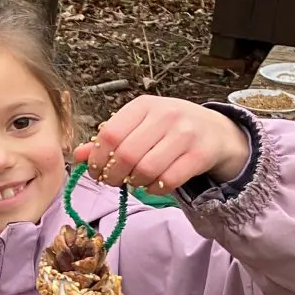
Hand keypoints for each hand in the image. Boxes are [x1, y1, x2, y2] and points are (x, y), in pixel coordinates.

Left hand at [72, 96, 250, 191]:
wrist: (216, 131)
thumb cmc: (168, 129)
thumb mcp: (139, 126)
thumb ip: (109, 140)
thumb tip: (77, 156)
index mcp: (143, 105)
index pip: (110, 134)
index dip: (98, 158)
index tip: (97, 171)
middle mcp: (166, 114)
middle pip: (126, 155)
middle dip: (113, 175)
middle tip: (113, 181)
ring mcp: (185, 134)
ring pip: (147, 169)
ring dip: (135, 183)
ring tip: (134, 182)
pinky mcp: (200, 154)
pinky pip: (168, 180)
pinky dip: (154, 189)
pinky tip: (152, 185)